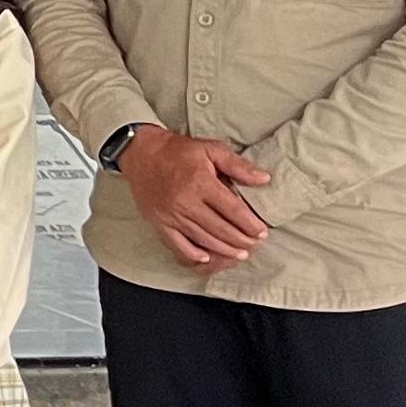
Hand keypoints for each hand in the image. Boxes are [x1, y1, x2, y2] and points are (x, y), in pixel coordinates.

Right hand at [122, 128, 272, 270]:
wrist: (141, 151)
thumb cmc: (178, 150)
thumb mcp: (211, 149)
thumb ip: (238, 165)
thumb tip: (264, 179)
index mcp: (201, 183)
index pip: (233, 210)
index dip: (250, 224)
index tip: (262, 231)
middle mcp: (185, 202)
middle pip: (221, 229)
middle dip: (241, 240)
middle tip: (254, 244)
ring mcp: (170, 214)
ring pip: (203, 239)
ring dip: (224, 249)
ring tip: (240, 253)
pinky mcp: (158, 222)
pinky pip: (177, 244)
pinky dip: (193, 254)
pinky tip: (207, 257)